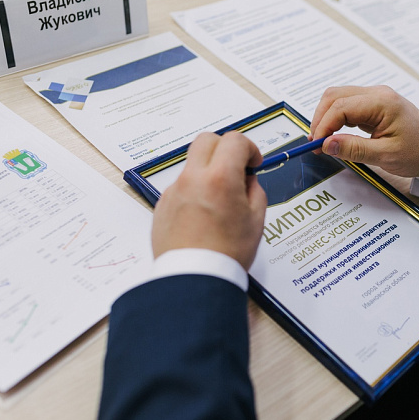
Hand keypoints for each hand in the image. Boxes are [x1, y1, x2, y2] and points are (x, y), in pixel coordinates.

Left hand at [151, 131, 266, 269]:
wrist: (194, 279)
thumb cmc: (227, 254)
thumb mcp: (256, 220)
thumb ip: (254, 191)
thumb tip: (247, 179)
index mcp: (220, 178)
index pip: (234, 141)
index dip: (249, 148)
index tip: (253, 164)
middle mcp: (193, 179)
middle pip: (206, 140)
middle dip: (224, 148)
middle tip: (235, 169)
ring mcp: (174, 191)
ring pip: (192, 165)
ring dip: (208, 171)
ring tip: (220, 201)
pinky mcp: (162, 206)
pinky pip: (180, 187)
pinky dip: (194, 192)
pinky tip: (203, 217)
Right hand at [309, 85, 418, 176]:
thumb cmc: (417, 152)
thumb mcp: (385, 155)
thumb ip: (354, 149)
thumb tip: (327, 144)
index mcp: (382, 102)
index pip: (341, 107)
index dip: (323, 125)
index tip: (317, 145)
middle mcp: (377, 94)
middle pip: (334, 96)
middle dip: (320, 118)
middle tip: (316, 143)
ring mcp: (375, 97)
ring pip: (338, 98)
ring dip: (326, 117)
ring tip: (323, 140)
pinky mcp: (373, 104)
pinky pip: (347, 105)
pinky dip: (336, 118)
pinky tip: (334, 135)